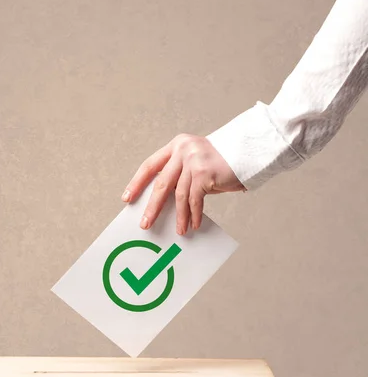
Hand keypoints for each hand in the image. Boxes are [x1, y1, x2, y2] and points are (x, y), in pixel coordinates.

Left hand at [121, 133, 245, 234]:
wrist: (250, 151)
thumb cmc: (222, 162)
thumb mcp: (196, 164)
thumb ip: (181, 176)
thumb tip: (164, 204)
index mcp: (176, 145)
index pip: (150, 165)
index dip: (137, 183)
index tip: (127, 198)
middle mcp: (183, 149)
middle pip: (161, 183)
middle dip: (153, 206)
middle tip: (145, 223)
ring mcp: (194, 160)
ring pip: (179, 195)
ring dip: (179, 216)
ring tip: (179, 231)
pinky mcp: (205, 172)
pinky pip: (195, 199)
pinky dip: (193, 214)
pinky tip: (193, 225)